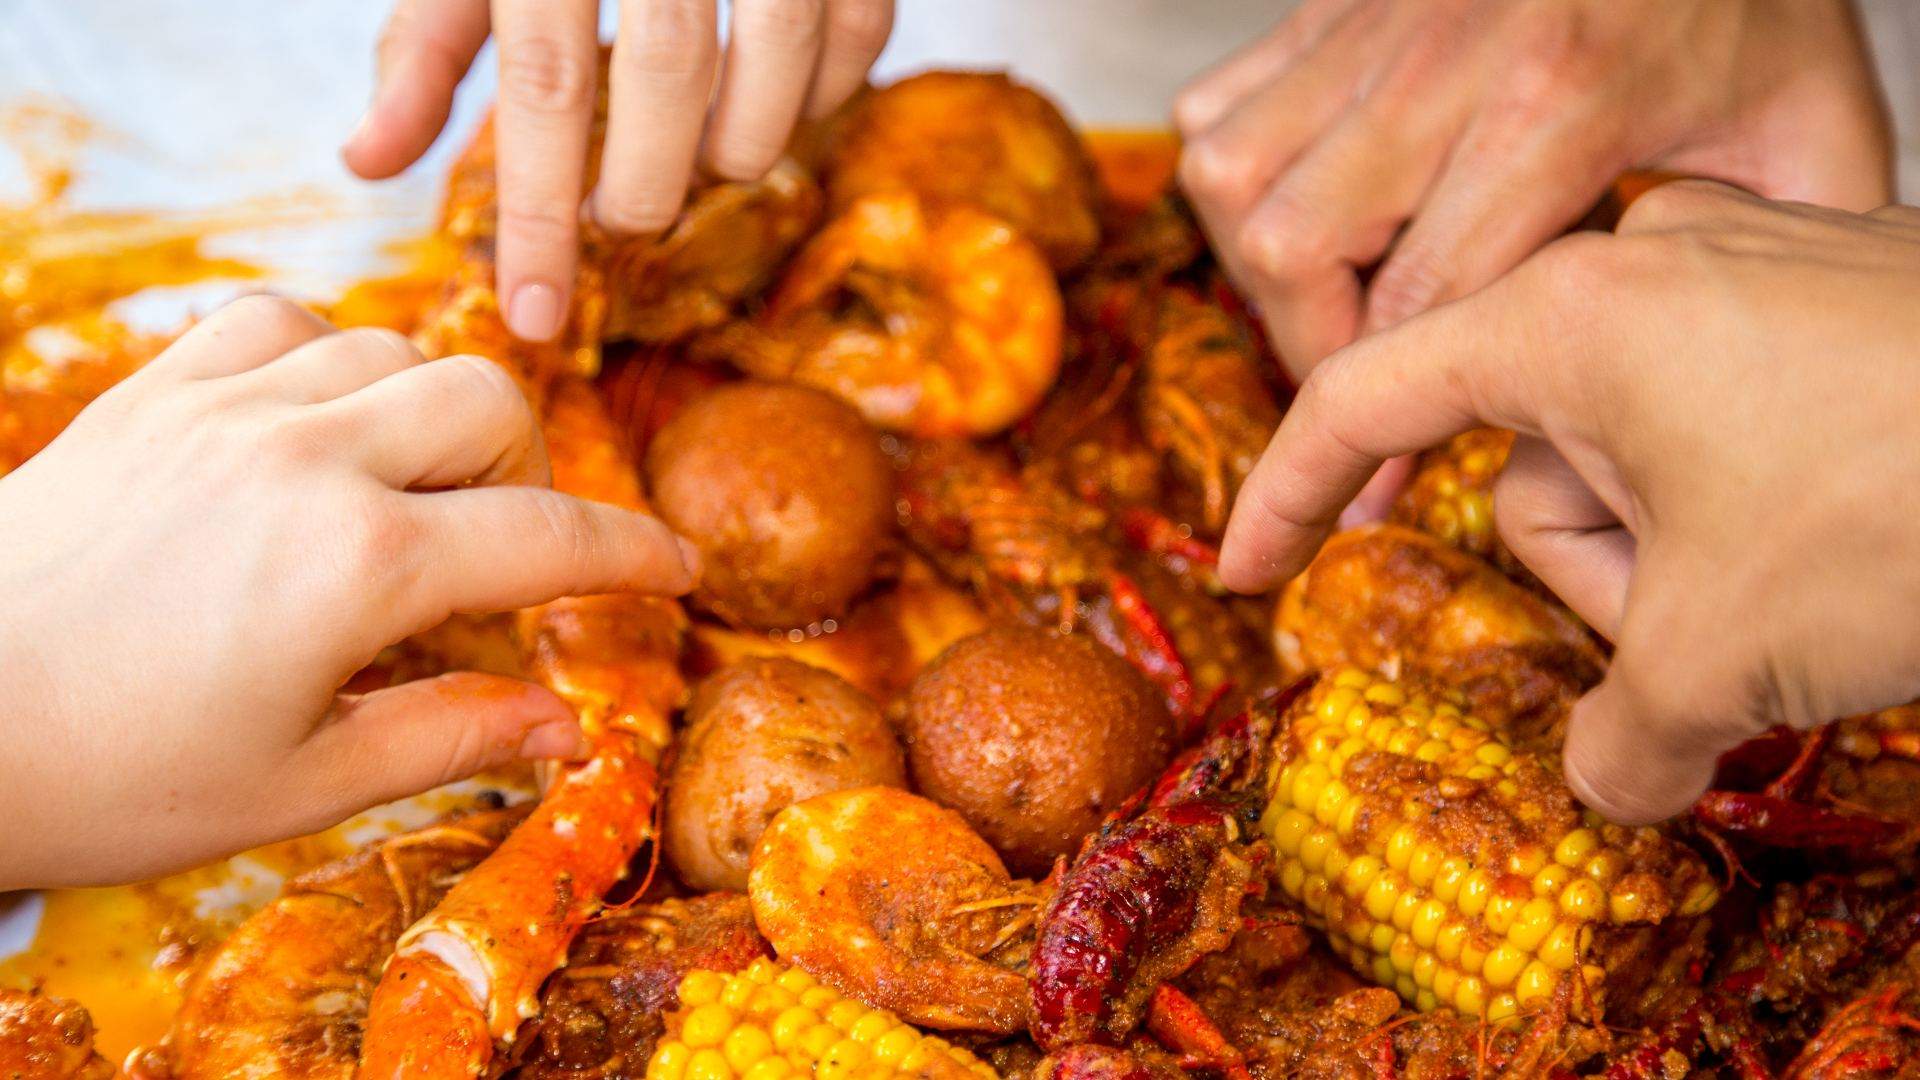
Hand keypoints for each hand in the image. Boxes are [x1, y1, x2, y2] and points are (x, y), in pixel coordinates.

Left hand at [0, 296, 695, 887]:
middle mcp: (306, 460)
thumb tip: (568, 729)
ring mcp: (225, 410)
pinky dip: (325, 357)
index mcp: (359, 568)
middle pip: (488, 404)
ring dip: (429, 414)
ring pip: (393, 348)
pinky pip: (278, 319)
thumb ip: (449, 738)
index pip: (547, 537)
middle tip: (496, 552)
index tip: (676, 569)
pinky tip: (310, 424)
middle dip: (525, 474)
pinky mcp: (154, 392)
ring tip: (402, 492)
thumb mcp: (299, 786)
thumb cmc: (113, 775)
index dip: (631, 553)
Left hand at [341, 0, 893, 342]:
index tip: (534, 315)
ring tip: (703, 158)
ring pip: (780, 52)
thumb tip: (366, 164)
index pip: (546, 84)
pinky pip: (860, 28)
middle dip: (651, 181)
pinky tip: (778, 103)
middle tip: (625, 215)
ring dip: (744, 144)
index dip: (541, 215)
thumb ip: (427, 49)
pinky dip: (826, 91)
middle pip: (674, 74)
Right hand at [1176, 0, 1890, 380]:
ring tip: (1328, 300)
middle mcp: (1441, 62)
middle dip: (1309, 345)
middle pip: (1292, 247)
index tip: (1374, 497)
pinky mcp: (1332, 3)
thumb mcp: (1808, 124)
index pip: (1425, 298)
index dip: (1386, 419)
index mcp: (1561, 101)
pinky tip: (1306, 208)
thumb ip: (1775, 255)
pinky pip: (1215, 108)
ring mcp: (1372, 26)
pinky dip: (1236, 179)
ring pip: (1232, 178)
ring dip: (1262, 267)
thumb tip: (1737, 380)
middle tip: (1361, 381)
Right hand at [1219, 182, 1919, 825]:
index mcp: (1566, 314)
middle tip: (1691, 636)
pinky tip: (1836, 541)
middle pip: (1533, 458)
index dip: (1291, 495)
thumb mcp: (1717, 653)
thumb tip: (1606, 781)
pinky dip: (1749, 503)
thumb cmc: (1907, 502)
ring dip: (1683, 553)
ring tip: (1794, 590)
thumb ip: (1617, 736)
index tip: (1247, 569)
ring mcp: (1746, 266)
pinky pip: (1728, 412)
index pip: (1365, 397)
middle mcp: (1641, 262)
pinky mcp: (1834, 291)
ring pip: (1640, 446)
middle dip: (1595, 571)